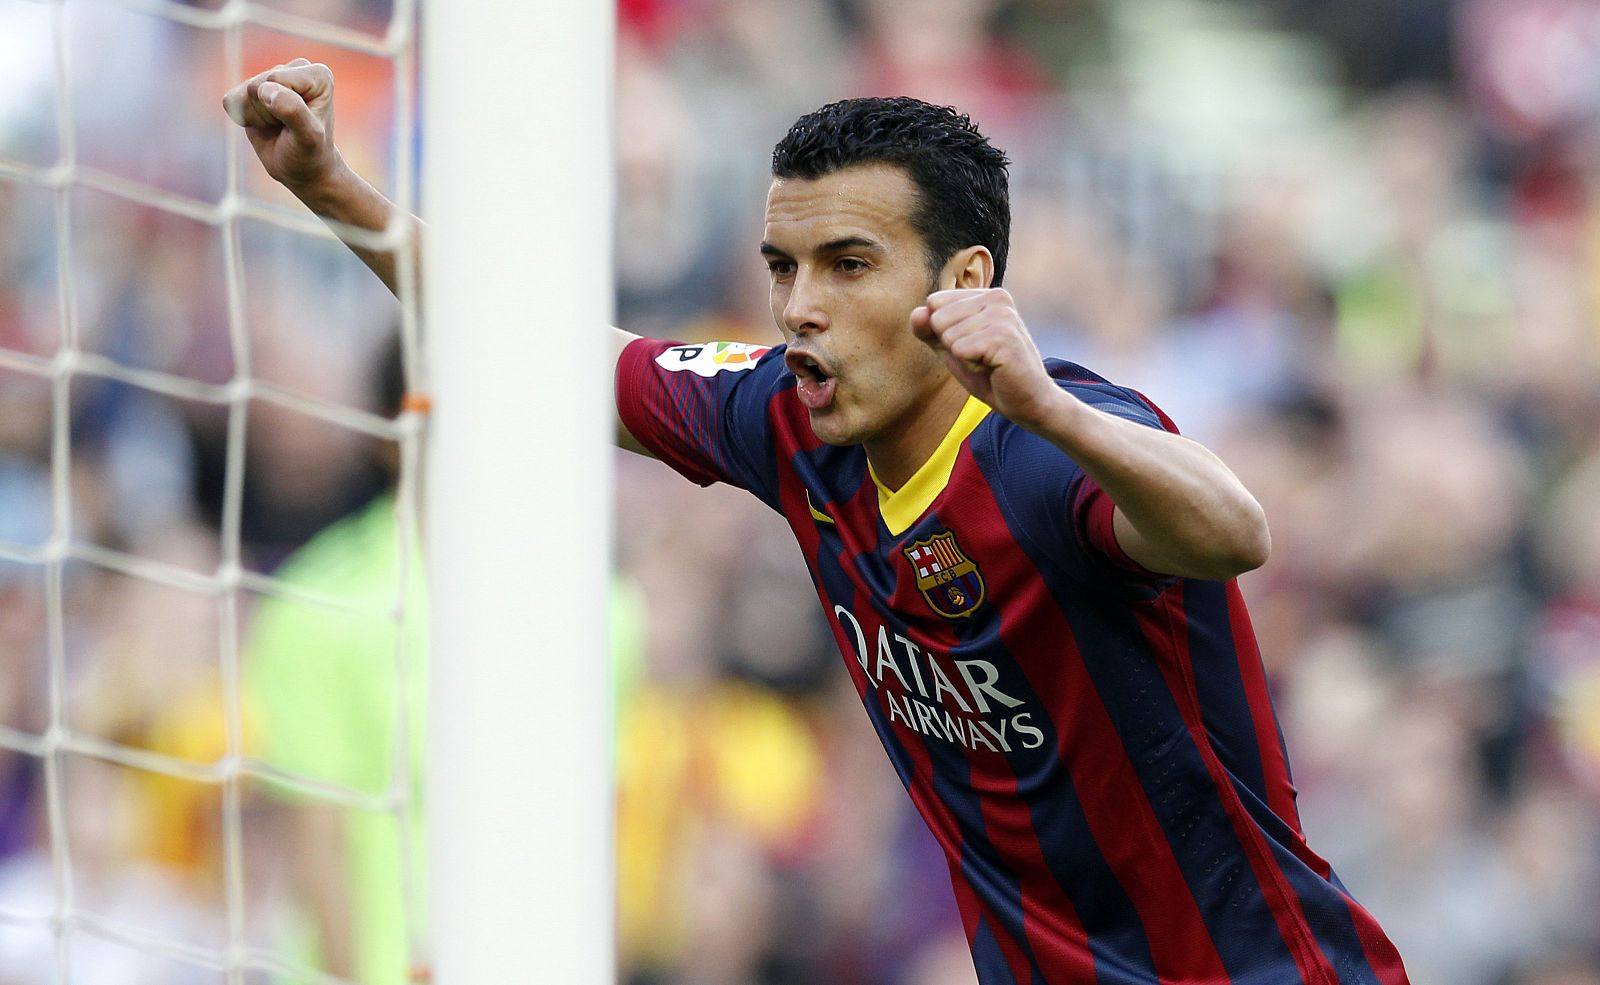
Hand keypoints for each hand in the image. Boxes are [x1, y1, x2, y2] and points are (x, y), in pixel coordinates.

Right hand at [222, 58, 343, 192]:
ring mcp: (274, 77)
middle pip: (257, 85)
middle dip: (268, 113)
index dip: (280, 108)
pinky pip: (231, 100)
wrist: (301, 168)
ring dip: (257, 117)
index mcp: (317, 75)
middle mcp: (296, 69)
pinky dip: (244, 118)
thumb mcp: (308, 137)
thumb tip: (266, 90)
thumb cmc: (310, 153)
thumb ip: (293, 111)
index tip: (299, 124)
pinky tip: (265, 124)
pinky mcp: (253, 89)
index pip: (275, 78)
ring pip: (243, 93)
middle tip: (287, 128)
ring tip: (278, 126)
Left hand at [910, 288, 1059, 428]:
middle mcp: (997, 297)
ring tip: (989, 362)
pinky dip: (971, 367)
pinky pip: (959, 350)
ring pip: (948, 336)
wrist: (1027, 401)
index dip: (944, 333)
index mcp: (985, 294)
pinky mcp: (1003, 336)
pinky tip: (994, 368)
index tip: (972, 345)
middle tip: (982, 357)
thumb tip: (916, 313)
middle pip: (938, 319)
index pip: (934, 303)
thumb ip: (930, 330)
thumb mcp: (952, 349)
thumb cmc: (990, 374)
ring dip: (964, 358)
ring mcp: (1002, 315)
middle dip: (952, 346)